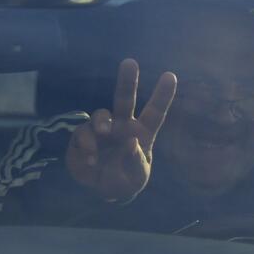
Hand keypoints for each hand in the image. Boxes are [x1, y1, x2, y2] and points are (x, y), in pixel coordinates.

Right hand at [65, 58, 177, 202]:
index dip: (162, 95)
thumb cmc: (124, 180)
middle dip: (127, 81)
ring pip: (100, 114)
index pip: (155, 113)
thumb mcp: (136, 177)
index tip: (170, 76)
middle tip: (130, 62)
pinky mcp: (83, 138)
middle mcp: (121, 126)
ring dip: (101, 121)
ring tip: (103, 133)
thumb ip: (135, 161)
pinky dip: (87, 145)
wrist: (101, 191)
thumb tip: (131, 141)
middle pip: (124, 99)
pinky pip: (82, 134)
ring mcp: (101, 130)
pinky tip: (91, 160)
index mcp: (141, 133)